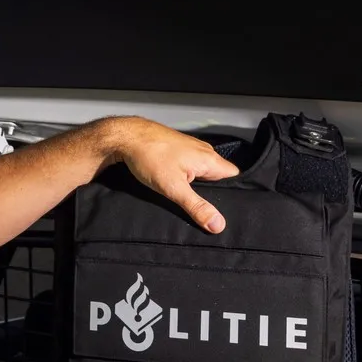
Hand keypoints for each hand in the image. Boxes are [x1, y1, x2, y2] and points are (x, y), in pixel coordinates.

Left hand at [105, 118, 239, 233]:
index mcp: (209, 159)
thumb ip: (197, 206)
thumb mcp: (173, 188)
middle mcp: (204, 152)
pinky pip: (190, 167)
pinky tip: (178, 185)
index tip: (227, 210)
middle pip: (219, 176)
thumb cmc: (149, 157)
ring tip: (191, 199)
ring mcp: (190, 149)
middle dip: (214, 192)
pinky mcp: (177, 150)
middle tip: (205, 209)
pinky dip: (186, 177)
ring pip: (203, 172)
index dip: (233, 193)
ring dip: (198, 185)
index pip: (235, 177)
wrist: (125, 137)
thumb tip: (218, 224)